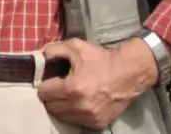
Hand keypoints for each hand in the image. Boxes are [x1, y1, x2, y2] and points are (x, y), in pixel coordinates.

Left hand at [37, 38, 157, 129]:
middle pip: (51, 107)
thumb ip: (54, 50)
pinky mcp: (98, 124)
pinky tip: (79, 102)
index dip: (44, 84)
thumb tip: (41, 56)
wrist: (128, 73)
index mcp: (71, 88)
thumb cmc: (101, 59)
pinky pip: (77, 122)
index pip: (44, 93)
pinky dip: (74, 114)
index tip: (48, 80)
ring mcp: (89, 117)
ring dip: (61, 107)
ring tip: (67, 95)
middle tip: (57, 87)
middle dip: (51, 96)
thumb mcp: (76, 47)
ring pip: (62, 117)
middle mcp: (79, 106)